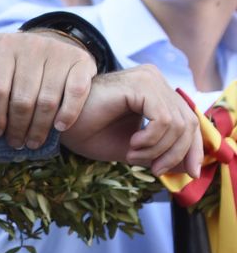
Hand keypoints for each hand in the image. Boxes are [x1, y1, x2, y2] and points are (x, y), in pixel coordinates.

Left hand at [0, 30, 95, 147]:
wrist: (51, 40)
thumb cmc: (10, 56)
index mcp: (4, 48)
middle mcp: (32, 48)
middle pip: (22, 98)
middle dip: (16, 126)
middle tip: (13, 143)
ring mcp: (59, 55)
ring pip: (47, 99)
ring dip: (39, 127)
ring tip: (31, 142)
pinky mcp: (82, 63)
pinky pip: (76, 92)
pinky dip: (69, 113)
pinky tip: (60, 129)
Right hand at [60, 65, 201, 177]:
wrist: (57, 123)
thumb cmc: (89, 132)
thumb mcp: (135, 149)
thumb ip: (162, 154)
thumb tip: (192, 168)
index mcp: (154, 92)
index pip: (189, 120)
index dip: (194, 149)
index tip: (191, 174)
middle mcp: (154, 80)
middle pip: (188, 122)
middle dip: (176, 153)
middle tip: (155, 169)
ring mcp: (148, 78)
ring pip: (178, 123)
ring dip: (158, 149)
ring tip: (133, 155)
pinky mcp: (139, 84)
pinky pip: (164, 119)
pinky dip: (152, 139)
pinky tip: (132, 144)